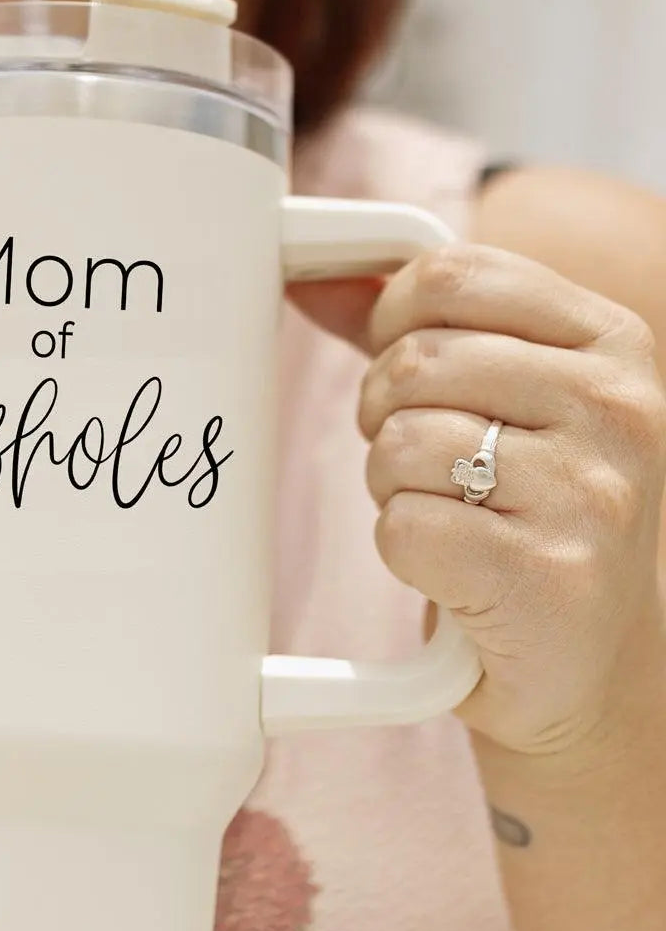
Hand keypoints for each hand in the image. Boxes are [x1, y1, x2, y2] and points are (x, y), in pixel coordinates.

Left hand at [289, 244, 665, 757]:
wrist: (579, 657)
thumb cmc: (526, 512)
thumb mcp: (494, 397)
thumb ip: (410, 327)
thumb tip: (312, 276)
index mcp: (611, 341)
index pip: (454, 273)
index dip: (392, 320)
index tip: (402, 365)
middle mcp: (617, 407)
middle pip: (414, 360)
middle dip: (383, 413)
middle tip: (423, 460)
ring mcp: (590, 493)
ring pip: (401, 441)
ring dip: (390, 484)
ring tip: (446, 512)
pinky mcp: (548, 577)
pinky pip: (403, 525)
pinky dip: (401, 547)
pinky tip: (451, 564)